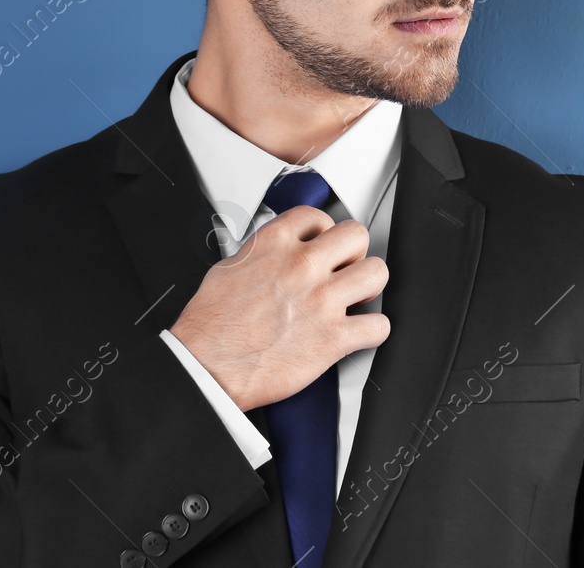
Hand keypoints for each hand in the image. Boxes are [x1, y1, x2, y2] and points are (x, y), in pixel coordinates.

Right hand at [168, 205, 389, 412]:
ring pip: (376, 273)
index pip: (318, 216)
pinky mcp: (333, 338)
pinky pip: (378, 326)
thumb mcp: (228, 268)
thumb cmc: (210, 326)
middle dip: (353, 253)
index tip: (322, 246)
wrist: (205, 367)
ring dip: (368, 286)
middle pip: (356, 235)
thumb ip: (261, 255)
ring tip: (355, 297)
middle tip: (344, 269)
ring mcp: (321, 300)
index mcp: (275, 244)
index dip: (324, 232)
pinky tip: (358, 332)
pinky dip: (372, 331)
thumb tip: (274, 255)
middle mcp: (302, 266)